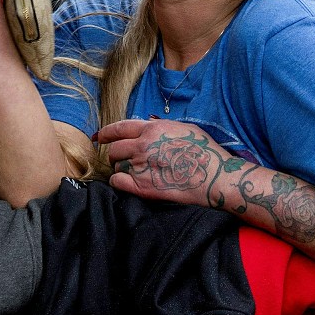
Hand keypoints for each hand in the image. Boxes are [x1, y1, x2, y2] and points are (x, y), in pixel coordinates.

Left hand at [95, 118, 237, 207]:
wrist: (214, 176)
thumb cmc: (204, 151)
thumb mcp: (183, 128)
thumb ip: (161, 128)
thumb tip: (147, 128)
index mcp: (153, 129)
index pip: (119, 128)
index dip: (106, 132)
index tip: (100, 136)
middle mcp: (143, 146)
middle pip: (114, 148)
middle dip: (114, 153)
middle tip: (120, 159)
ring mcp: (142, 166)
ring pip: (117, 165)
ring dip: (121, 168)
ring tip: (133, 172)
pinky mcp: (143, 187)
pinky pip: (118, 182)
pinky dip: (118, 182)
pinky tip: (126, 183)